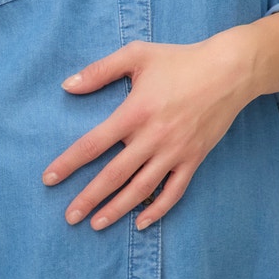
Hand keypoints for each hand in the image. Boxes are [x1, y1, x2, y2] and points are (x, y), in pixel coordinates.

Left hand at [42, 36, 253, 231]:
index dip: (69, 163)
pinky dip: (158, 210)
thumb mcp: (137, 54)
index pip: (93, 144)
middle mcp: (153, 137)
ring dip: (117, 209)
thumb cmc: (180, 60)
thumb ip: (100, 70)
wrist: (229, 71)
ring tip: (97, 224)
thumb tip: (67, 86)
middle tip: (69, 217)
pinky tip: (141, 222)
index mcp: (134, 112)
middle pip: (114, 175)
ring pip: (142, 189)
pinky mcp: (194, 159)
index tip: (49, 179)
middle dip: (89, 198)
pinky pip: (174, 191)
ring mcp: (175, 151)